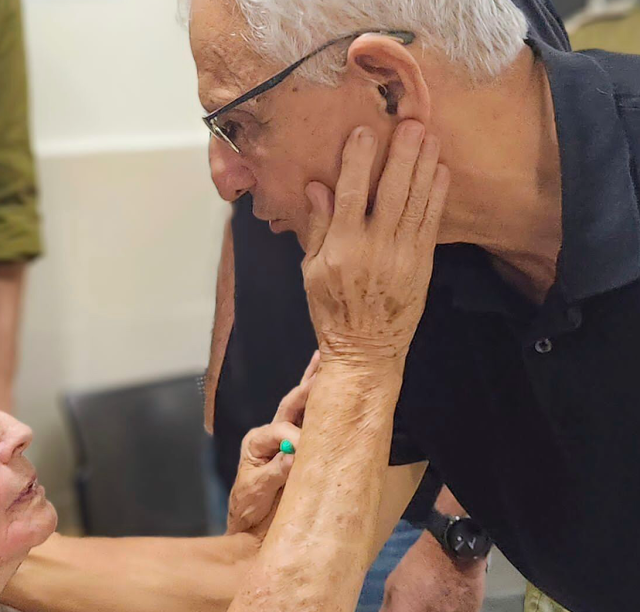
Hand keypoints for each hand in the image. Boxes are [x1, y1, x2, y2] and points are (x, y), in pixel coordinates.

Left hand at [227, 352, 319, 538]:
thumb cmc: (249, 509)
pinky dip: (317, 400)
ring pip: (300, 406)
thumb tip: (294, 454)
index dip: (296, 436)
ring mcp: (283, 438)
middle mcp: (269, 434)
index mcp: (256, 442)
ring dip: (312, 383)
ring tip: (322, 359)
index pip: (280, 430)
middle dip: (306, 386)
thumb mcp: (256, 492)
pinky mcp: (297, 446)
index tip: (307, 448)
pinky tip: (323, 380)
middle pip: (291, 406)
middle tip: (322, 364)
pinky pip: (309, 420)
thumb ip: (274, 472)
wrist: (251, 526)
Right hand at [301, 121, 448, 363]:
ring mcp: (402, 256)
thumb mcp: (311, 272)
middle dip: (402, 154)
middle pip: (390, 191)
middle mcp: (374, 248)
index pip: (349, 195)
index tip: (363, 132)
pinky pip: (431, 222)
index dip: (357, 161)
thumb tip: (317, 187)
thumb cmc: (331, 311)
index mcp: (341, 248)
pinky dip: (436, 195)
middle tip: (411, 122)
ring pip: (415, 202)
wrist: (366, 350)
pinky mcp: (422, 264)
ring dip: (424, 166)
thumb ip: (317, 227)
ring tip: (429, 136)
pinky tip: (441, 171)